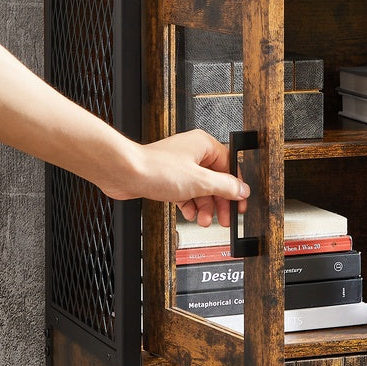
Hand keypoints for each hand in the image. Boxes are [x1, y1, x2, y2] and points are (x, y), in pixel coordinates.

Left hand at [111, 128, 248, 227]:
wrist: (124, 173)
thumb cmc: (156, 169)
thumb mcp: (200, 181)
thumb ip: (225, 186)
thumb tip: (242, 190)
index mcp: (204, 145)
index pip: (230, 166)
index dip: (236, 187)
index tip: (239, 203)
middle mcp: (193, 152)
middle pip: (216, 180)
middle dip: (219, 201)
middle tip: (224, 218)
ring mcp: (180, 165)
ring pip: (200, 188)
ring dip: (204, 206)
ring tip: (204, 220)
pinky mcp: (168, 177)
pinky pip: (186, 192)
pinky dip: (189, 204)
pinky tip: (190, 214)